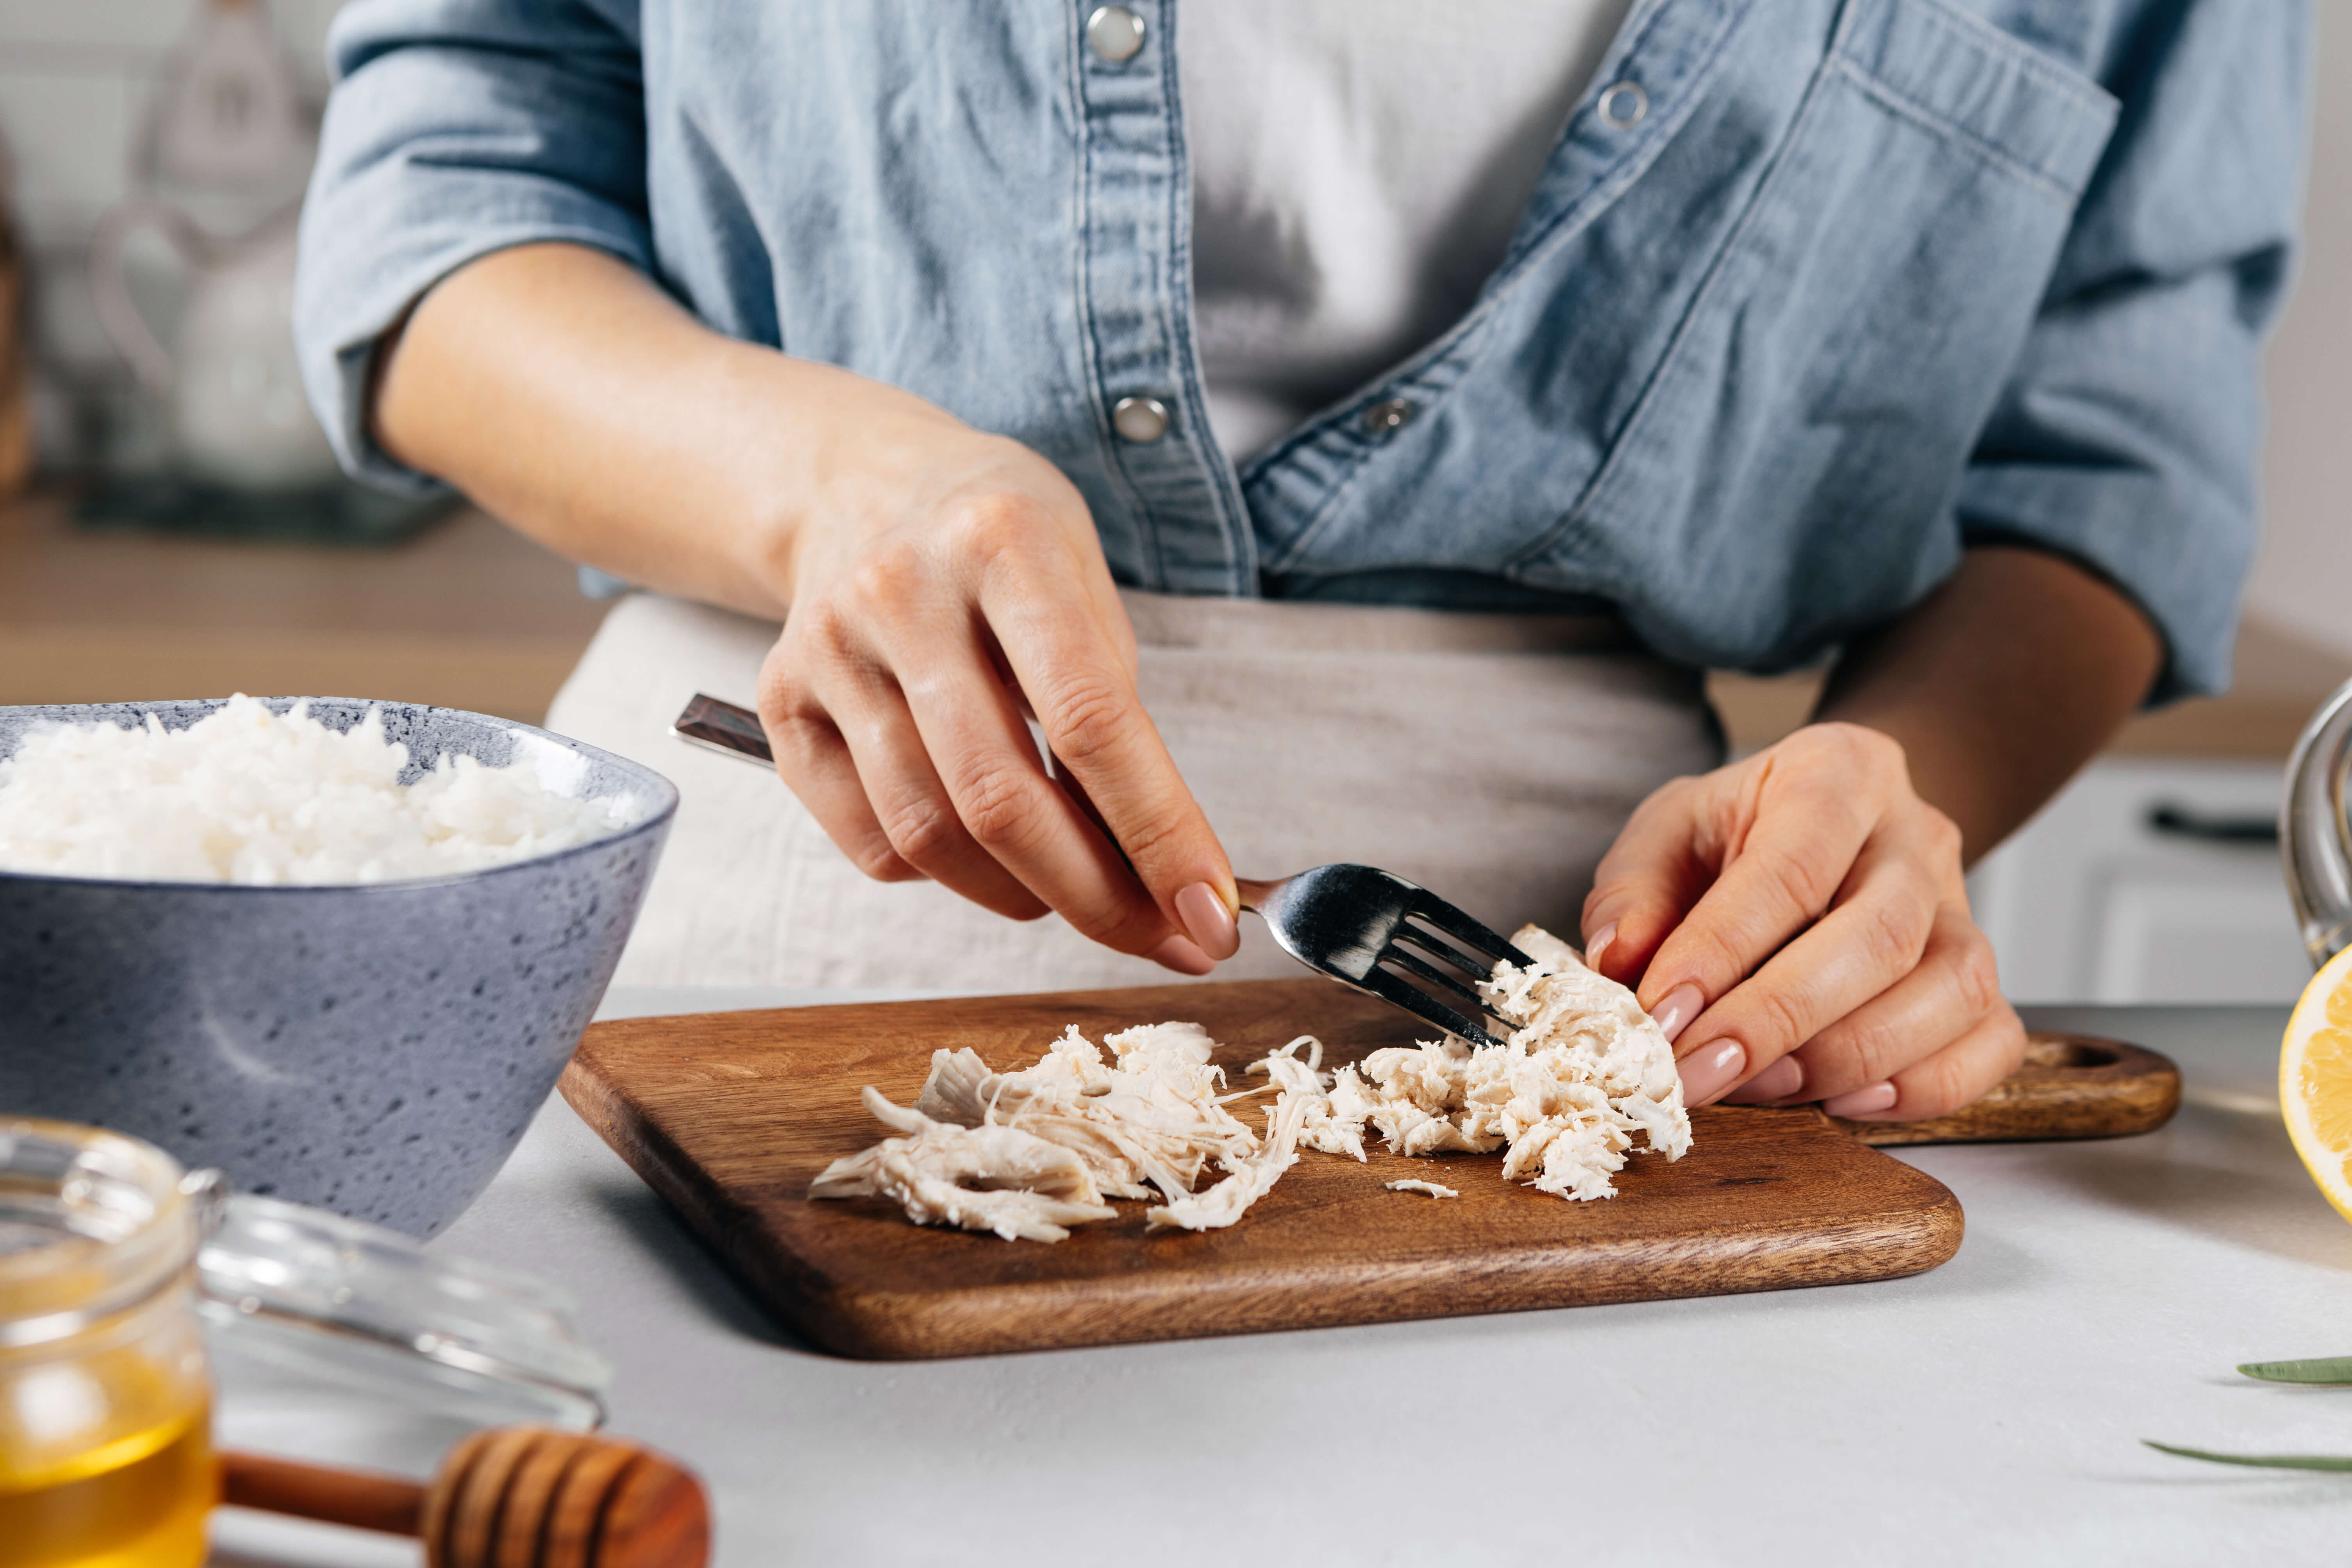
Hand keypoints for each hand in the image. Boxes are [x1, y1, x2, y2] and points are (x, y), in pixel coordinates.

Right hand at [755, 400, 1240, 972]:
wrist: (859, 484)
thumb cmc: (1002, 547)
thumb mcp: (1086, 582)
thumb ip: (1119, 715)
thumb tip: (1174, 871)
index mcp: (1005, 542)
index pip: (1092, 721)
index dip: (1159, 833)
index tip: (1212, 914)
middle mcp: (903, 591)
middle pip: (1000, 798)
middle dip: (1098, 898)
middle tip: (1163, 940)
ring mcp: (829, 649)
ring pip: (928, 836)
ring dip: (1023, 896)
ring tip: (1077, 894)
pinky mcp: (781, 703)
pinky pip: (871, 843)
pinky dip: (943, 876)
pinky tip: (983, 848)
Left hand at [1580, 723, 2023, 1118]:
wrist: (1829, 823)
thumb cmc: (1739, 832)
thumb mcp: (1669, 831)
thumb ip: (1632, 891)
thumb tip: (1617, 959)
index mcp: (1839, 771)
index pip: (1791, 868)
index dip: (1722, 951)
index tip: (1661, 1018)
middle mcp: (1917, 835)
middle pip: (1881, 936)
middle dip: (1780, 1020)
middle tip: (1699, 1074)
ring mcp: (1964, 908)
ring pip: (1953, 990)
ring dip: (1849, 1058)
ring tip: (1760, 1086)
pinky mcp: (1986, 977)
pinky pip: (1993, 1042)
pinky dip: (1925, 1088)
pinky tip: (1846, 1100)